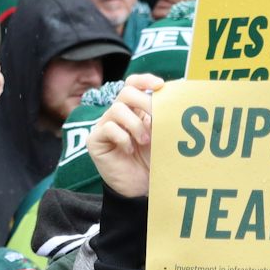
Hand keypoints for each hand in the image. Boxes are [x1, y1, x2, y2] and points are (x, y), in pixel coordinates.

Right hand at [87, 74, 163, 198]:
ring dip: (135, 125)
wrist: (140, 189)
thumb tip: (174, 100)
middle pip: (126, 91)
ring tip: (145, 141)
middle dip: (145, 102)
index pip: (134, 84)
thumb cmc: (153, 163)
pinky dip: (123, 138)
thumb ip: (163, 119)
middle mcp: (118, 115)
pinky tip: (129, 150)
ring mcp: (105, 126)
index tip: (161, 85)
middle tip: (157, 120)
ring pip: (117, 109)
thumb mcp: (162, 137)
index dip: (145, 80)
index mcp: (135, 110)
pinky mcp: (95, 140)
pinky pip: (108, 128)